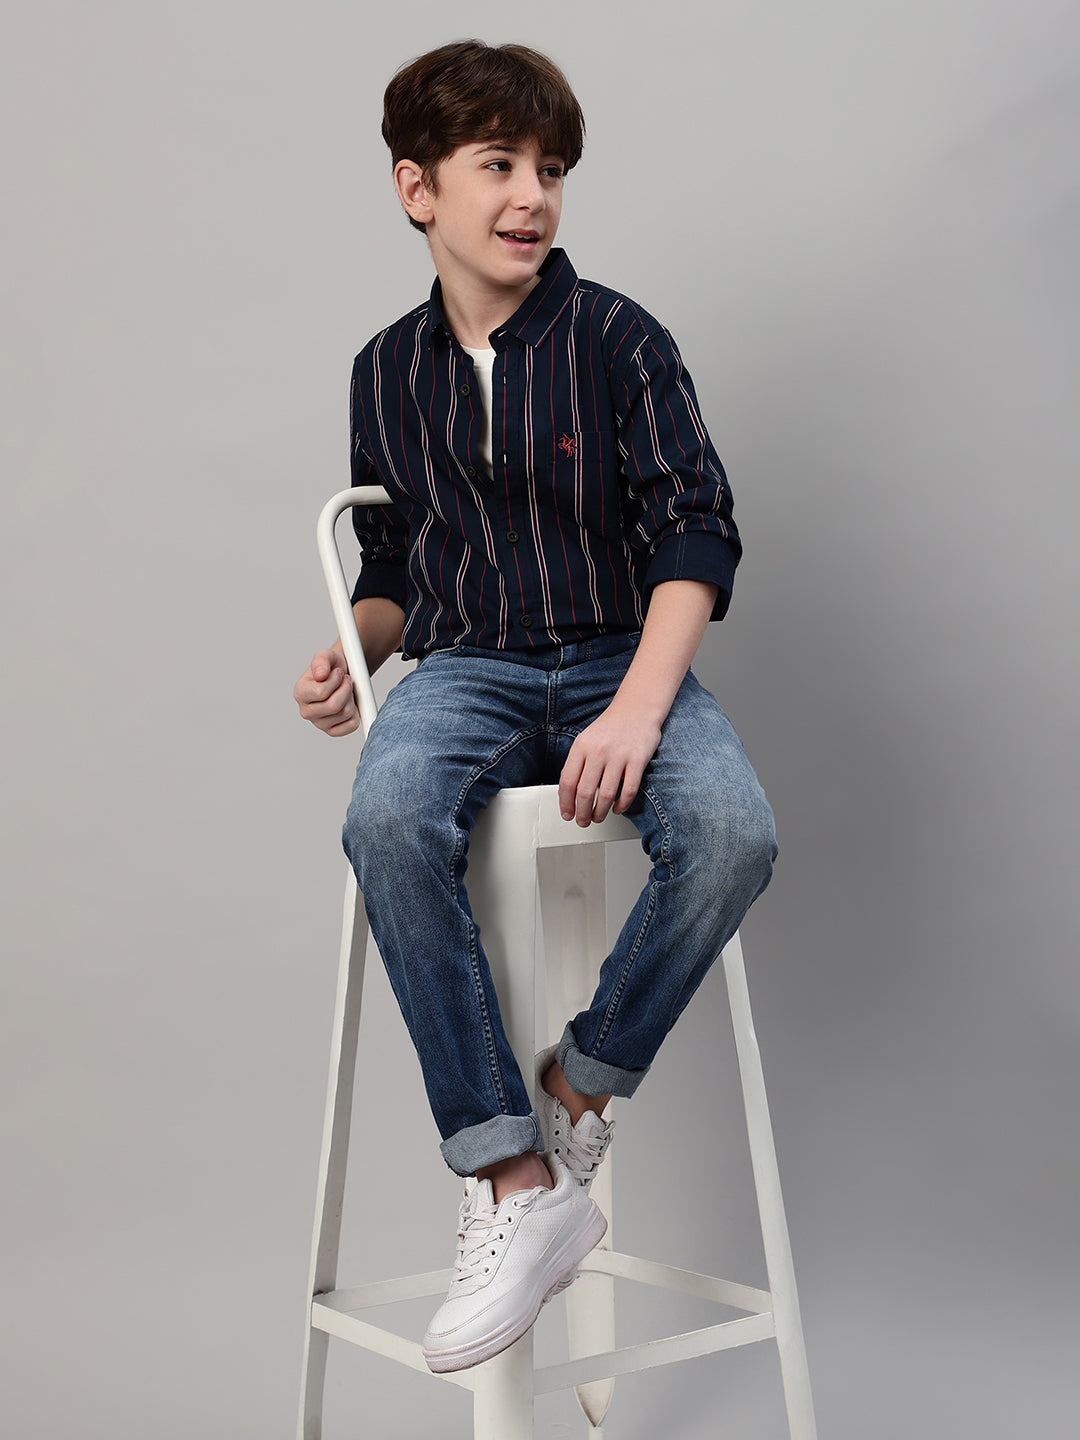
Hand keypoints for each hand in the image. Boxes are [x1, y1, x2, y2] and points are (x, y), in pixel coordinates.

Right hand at [293, 649, 359, 735]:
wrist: (341, 676)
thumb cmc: (331, 667)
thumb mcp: (325, 655)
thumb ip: (321, 660)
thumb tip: (320, 675)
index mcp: (300, 693)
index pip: (321, 692)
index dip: (336, 680)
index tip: (338, 673)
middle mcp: (306, 711)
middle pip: (335, 706)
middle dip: (346, 689)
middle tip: (346, 681)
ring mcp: (319, 724)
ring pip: (346, 713)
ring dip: (352, 698)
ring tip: (346, 690)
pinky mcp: (333, 731)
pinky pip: (352, 724)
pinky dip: (357, 712)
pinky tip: (349, 703)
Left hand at [558, 701, 660, 826]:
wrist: (637, 707)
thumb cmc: (611, 726)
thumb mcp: (586, 739)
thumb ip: (578, 763)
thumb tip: (569, 793)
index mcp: (581, 746)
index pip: (567, 781)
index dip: (565, 802)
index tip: (567, 813)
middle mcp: (598, 751)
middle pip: (585, 792)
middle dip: (582, 813)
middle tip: (582, 821)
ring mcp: (619, 756)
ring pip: (606, 795)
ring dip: (600, 812)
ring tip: (598, 817)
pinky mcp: (638, 760)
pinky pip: (629, 790)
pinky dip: (622, 805)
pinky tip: (618, 808)